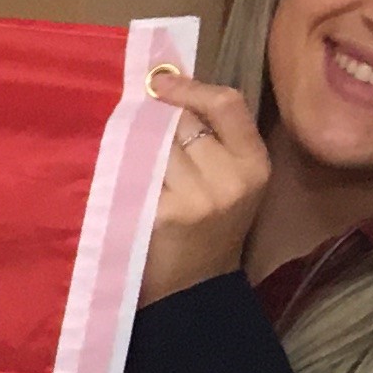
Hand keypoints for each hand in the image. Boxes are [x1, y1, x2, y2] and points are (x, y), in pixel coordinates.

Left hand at [138, 66, 269, 304]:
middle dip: (156, 119)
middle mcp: (229, 179)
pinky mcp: (160, 215)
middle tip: (135, 122)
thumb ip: (214, 141)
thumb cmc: (209, 230)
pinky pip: (135, 176)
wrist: (193, 290)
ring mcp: (195, 198)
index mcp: (254, 164)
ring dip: (135, 145)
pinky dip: (123, 172)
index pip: (226, 105)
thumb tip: (168, 89)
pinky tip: (118, 179)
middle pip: (182, 123)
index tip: (158, 83)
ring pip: (154, 146)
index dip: (190, 87)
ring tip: (128, 155)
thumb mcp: (231, 182)